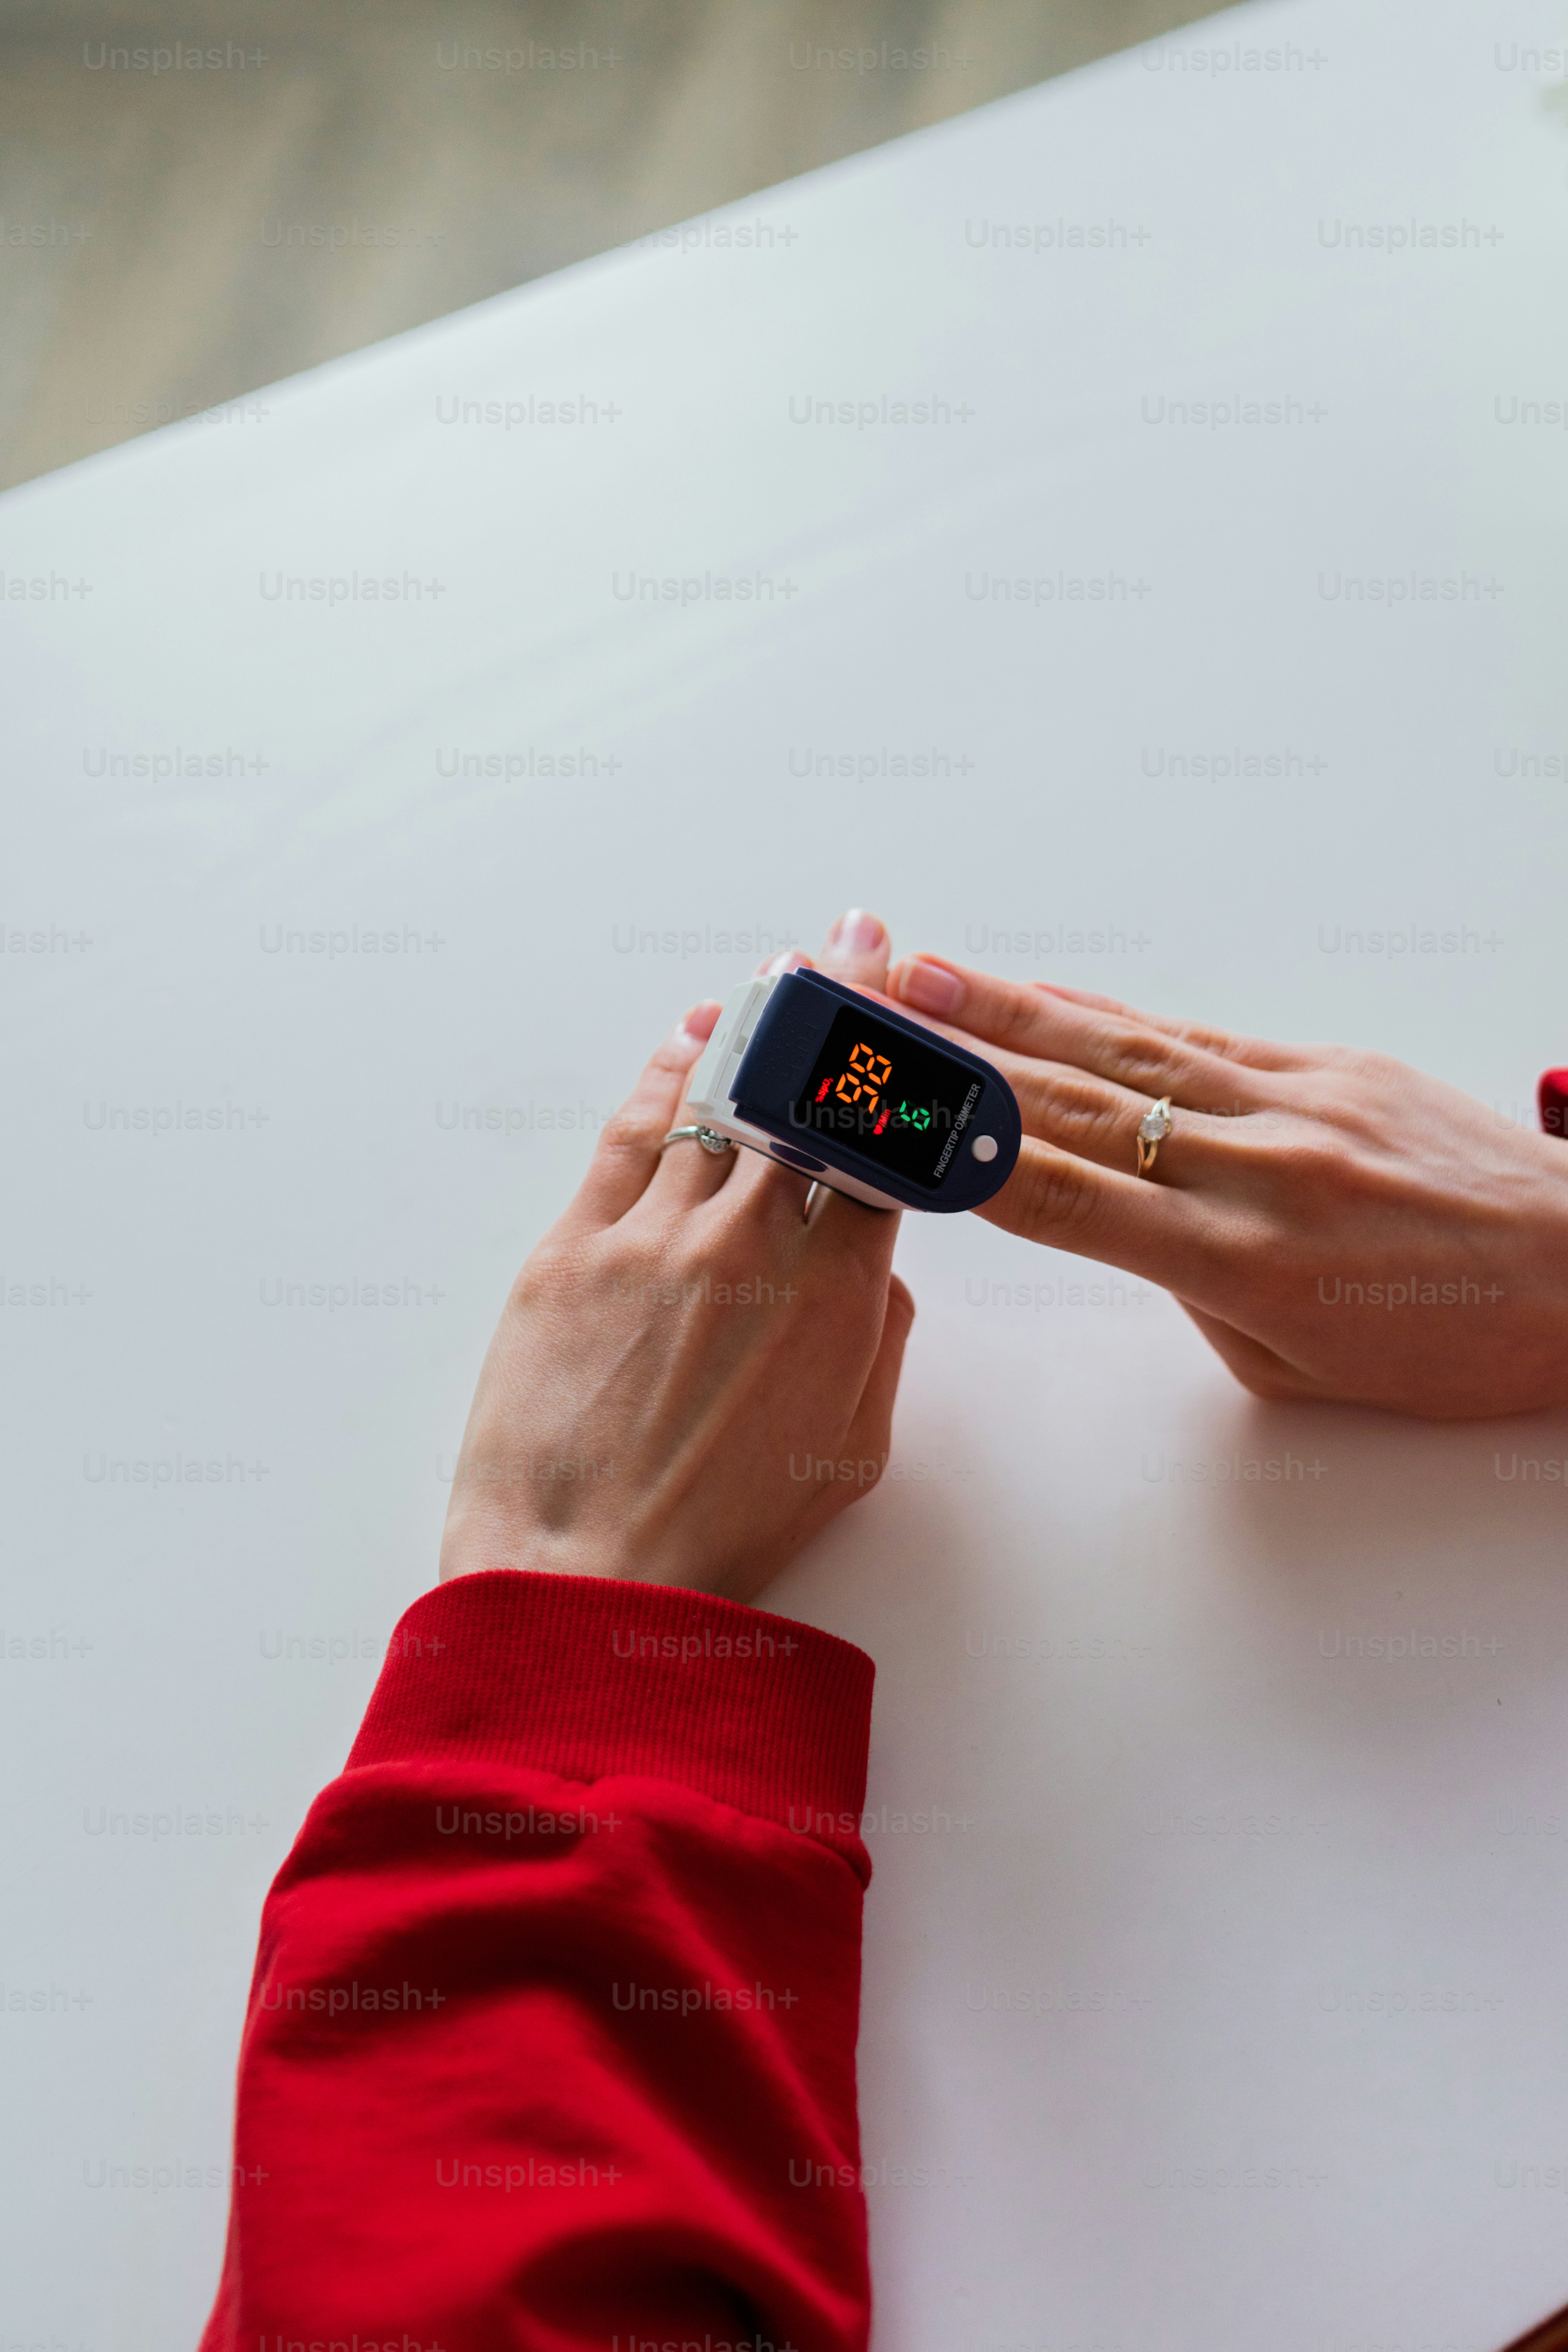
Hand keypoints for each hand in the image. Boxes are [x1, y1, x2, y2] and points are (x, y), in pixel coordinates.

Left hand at [440, 915, 914, 1599]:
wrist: (589, 1579)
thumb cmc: (724, 1532)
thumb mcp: (852, 1449)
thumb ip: (876, 1338)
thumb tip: (873, 1262)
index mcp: (837, 1294)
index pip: (882, 1147)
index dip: (901, 1073)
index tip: (916, 1015)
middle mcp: (752, 1243)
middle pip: (806, 1093)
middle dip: (839, 1007)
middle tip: (855, 942)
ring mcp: (656, 1238)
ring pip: (717, 1093)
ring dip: (753, 1023)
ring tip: (776, 973)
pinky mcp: (572, 1249)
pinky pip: (630, 1132)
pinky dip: (666, 1072)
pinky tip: (688, 1034)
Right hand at [878, 951, 1567, 1419]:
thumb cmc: (1447, 1345)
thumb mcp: (1296, 1367)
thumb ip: (1197, 1293)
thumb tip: (1133, 1226)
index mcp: (1241, 1262)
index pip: (1063, 1200)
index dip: (958, 1159)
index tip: (878, 1125)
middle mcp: (1256, 1169)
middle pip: (1073, 1106)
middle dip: (957, 1058)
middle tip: (866, 1016)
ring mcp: (1294, 1104)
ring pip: (1124, 1051)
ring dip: (1014, 1008)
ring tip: (925, 972)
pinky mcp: (1331, 1064)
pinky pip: (1198, 1036)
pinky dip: (1116, 1012)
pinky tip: (1055, 990)